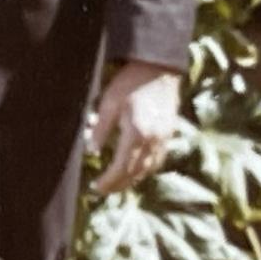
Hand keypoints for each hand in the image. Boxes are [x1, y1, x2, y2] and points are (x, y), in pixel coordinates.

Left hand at [87, 60, 181, 195]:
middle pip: (136, 173)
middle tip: (103, 190)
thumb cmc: (130, 82)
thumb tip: (92, 152)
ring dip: (133, 180)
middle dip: (119, 185)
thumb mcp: (108, 103)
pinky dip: (146, 169)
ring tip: (116, 183)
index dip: (109, 181)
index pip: (121, 168)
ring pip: (149, 169)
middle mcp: (153, 140)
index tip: (95, 188)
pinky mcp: (169, 133)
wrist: (159, 68)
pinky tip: (135, 169)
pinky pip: (158, 159)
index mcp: (136, 134)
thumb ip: (100, 129)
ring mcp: (164, 138)